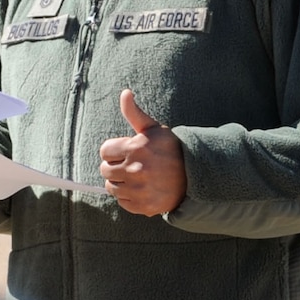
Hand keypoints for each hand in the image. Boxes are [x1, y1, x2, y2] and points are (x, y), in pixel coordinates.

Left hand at [99, 90, 185, 215]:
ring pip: (111, 187)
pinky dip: (128, 197)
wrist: (194, 175)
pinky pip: (122, 202)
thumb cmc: (170, 149)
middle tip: (129, 164)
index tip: (125, 151)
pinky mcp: (143, 206)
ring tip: (135, 177)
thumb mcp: (153, 129)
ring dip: (120, 182)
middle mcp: (135, 170)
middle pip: (105, 170)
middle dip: (114, 166)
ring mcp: (139, 190)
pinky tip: (141, 189)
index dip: (113, 151)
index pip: (104, 151)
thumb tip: (125, 93)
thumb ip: (134, 113)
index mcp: (135, 148)